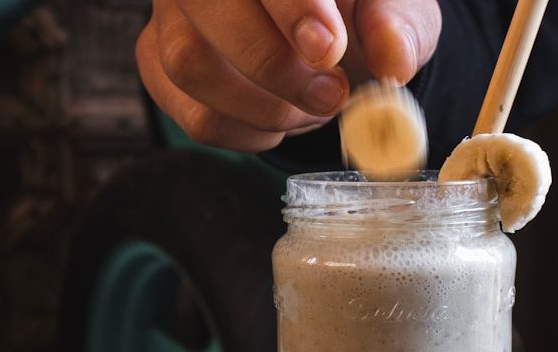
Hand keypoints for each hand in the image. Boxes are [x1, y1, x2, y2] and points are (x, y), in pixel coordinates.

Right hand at [135, 0, 440, 152]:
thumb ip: (396, 27)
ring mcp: (174, 17)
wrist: (329, 35)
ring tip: (312, 108)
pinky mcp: (161, 64)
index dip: (292, 7)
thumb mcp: (394, 9)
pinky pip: (193, 115)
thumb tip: (393, 63)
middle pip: (207, 9)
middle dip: (276, 68)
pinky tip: (282, 121)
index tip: (327, 48)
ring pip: (189, 66)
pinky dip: (248, 134)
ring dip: (264, 108)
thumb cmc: (358, 11)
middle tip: (332, 95)